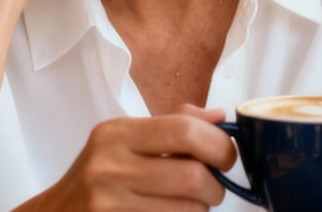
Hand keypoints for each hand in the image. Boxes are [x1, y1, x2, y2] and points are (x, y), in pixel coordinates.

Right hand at [24, 106, 235, 210]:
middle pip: (193, 176)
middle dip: (216, 186)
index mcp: (117, 133)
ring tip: (190, 204)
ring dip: (201, 210)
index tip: (225, 156)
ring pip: (188, 210)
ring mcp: (110, 205)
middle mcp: (110, 167)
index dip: (218, 145)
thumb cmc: (96, 175)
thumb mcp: (123, 140)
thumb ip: (171, 125)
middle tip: (213, 188)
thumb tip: (218, 118)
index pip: (184, 130)